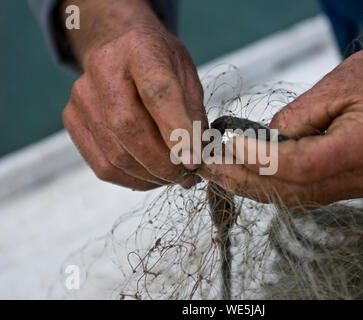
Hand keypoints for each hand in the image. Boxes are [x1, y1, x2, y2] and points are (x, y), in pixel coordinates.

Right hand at [61, 0, 206, 189]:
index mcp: (141, 48)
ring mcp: (82, 93)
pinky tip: (150, 174)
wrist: (121, 50)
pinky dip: (132, 179)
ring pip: (116, 154)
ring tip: (172, 174)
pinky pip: (102, 165)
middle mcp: (104, 67)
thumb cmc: (161, 65)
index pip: (158, 93)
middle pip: (129, 127)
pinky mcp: (72, 117)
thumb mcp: (187, 77)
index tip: (193, 161)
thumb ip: (193, 116)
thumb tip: (195, 161)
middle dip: (163, 162)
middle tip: (185, 174)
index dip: (177, 131)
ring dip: (150, 175)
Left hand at [199, 27, 362, 206]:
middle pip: (296, 189)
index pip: (302, 165)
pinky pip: (309, 192)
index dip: (261, 159)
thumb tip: (263, 141)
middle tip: (213, 167)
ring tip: (224, 172)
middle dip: (248, 179)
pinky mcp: (356, 184)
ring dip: (258, 186)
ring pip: (298, 197)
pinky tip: (254, 174)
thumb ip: (296, 117)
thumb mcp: (337, 84)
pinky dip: (278, 185)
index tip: (231, 147)